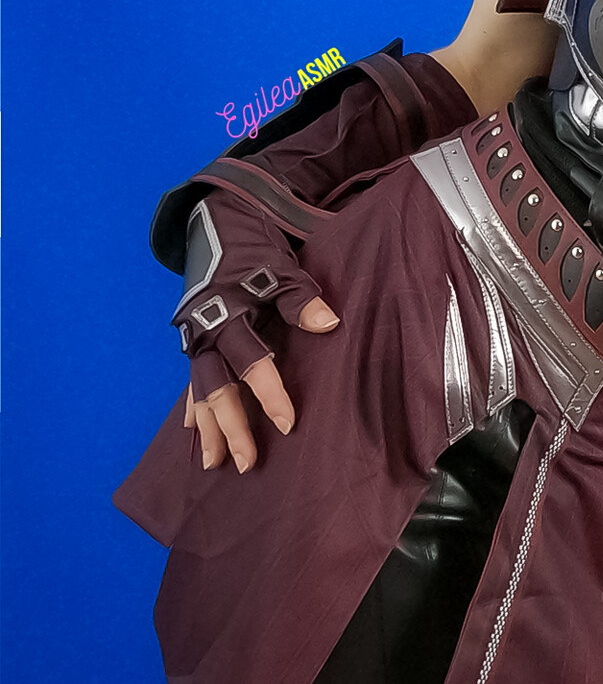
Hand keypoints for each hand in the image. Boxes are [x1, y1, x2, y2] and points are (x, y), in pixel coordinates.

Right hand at [173, 194, 339, 468]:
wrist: (220, 219)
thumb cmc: (255, 245)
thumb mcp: (280, 266)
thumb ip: (301, 298)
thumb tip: (328, 324)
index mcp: (226, 314)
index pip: (251, 363)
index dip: (269, 394)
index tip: (287, 423)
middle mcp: (205, 331)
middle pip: (217, 389)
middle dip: (231, 428)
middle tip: (248, 463)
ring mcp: (196, 336)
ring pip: (200, 391)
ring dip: (208, 428)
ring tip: (214, 464)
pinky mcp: (197, 336)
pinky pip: (193, 379)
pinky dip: (194, 406)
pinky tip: (193, 432)